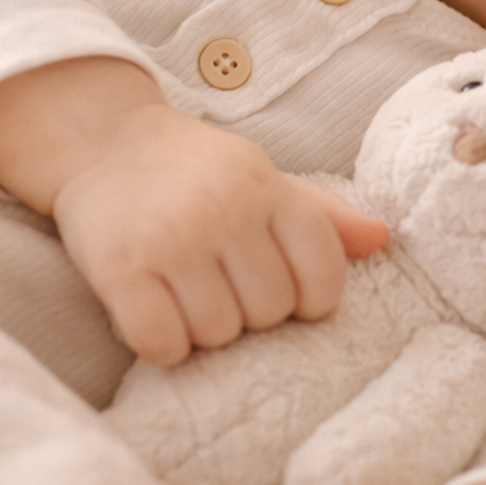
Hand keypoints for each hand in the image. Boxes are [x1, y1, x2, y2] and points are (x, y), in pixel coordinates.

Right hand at [53, 102, 388, 364]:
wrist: (102, 139)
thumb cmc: (195, 170)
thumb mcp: (260, 177)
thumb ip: (320, 215)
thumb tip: (383, 238)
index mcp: (267, 187)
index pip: (324, 274)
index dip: (308, 297)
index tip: (276, 284)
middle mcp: (225, 210)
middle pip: (270, 312)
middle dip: (248, 311)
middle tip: (217, 280)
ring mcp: (172, 241)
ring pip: (218, 334)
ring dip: (202, 328)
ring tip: (182, 290)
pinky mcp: (121, 269)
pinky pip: (163, 344)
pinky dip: (160, 343)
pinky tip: (151, 311)